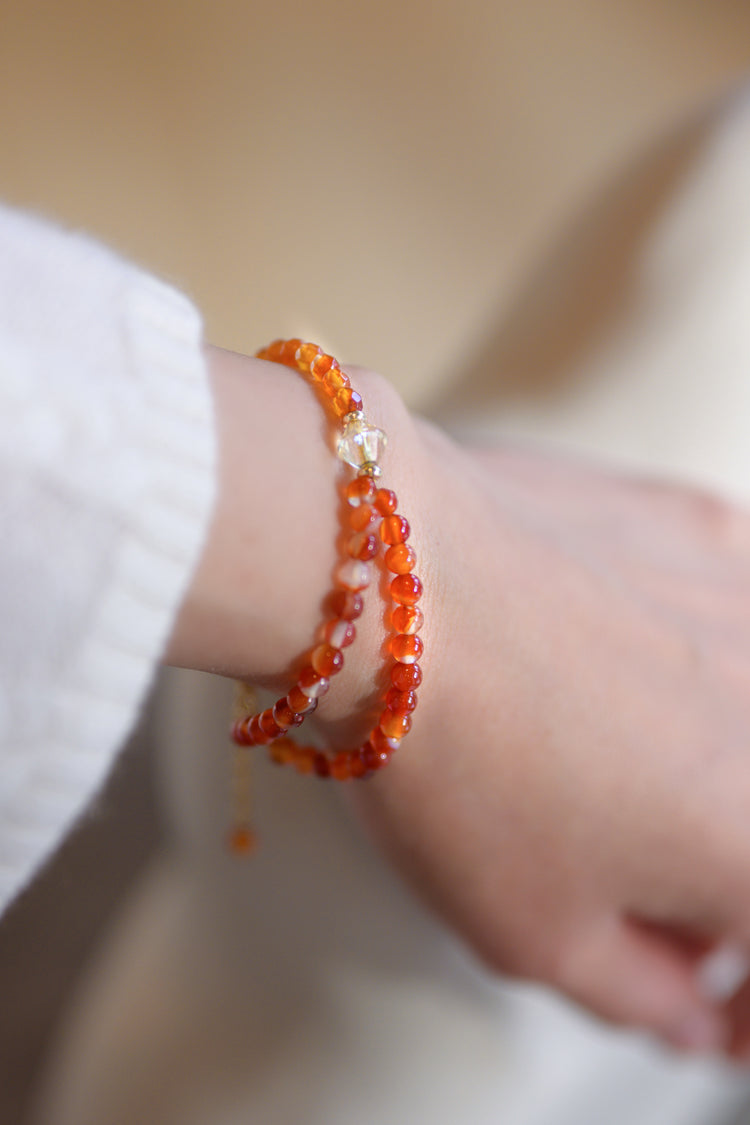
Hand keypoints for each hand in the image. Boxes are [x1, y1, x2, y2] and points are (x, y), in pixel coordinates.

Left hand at [349, 430, 749, 1057]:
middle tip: (626, 878)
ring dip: (705, 760)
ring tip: (602, 759)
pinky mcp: (710, 530)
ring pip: (743, 717)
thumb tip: (691, 1006)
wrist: (391, 582)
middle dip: (711, 873)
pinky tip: (612, 655)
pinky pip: (729, 616)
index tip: (701, 997)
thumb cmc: (460, 767)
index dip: (740, 996)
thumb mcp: (543, 937)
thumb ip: (648, 995)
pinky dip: (694, 656)